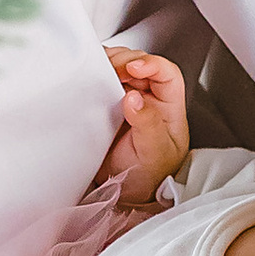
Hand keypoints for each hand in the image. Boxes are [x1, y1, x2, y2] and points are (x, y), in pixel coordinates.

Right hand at [88, 48, 192, 210]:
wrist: (126, 194)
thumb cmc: (149, 175)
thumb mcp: (153, 152)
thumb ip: (147, 124)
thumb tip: (134, 97)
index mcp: (168, 106)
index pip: (167, 73)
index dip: (152, 64)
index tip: (134, 67)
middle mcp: (149, 98)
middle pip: (139, 65)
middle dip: (123, 61)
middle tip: (108, 70)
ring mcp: (126, 100)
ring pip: (119, 70)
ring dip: (106, 66)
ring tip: (94, 74)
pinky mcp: (105, 105)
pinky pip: (100, 83)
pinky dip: (92, 77)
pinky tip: (86, 81)